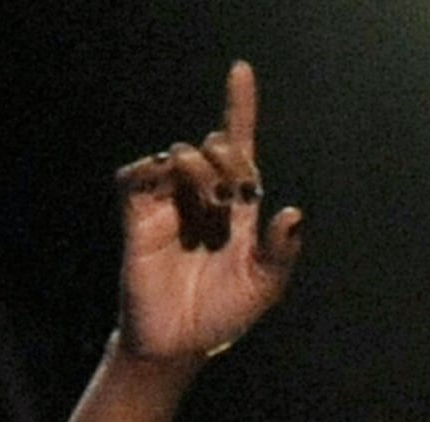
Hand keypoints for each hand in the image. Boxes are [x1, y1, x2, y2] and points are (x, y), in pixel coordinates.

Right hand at [113, 63, 298, 367]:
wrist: (181, 342)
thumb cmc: (225, 313)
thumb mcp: (265, 285)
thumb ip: (281, 251)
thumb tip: (294, 213)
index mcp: (239, 207)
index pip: (240, 146)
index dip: (239, 107)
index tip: (240, 70)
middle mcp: (204, 197)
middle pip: (214, 146)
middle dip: (229, 160)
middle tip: (234, 198)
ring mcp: (169, 203)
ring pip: (180, 155)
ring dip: (200, 172)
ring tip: (210, 208)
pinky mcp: (138, 216)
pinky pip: (136, 176)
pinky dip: (149, 170)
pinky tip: (163, 178)